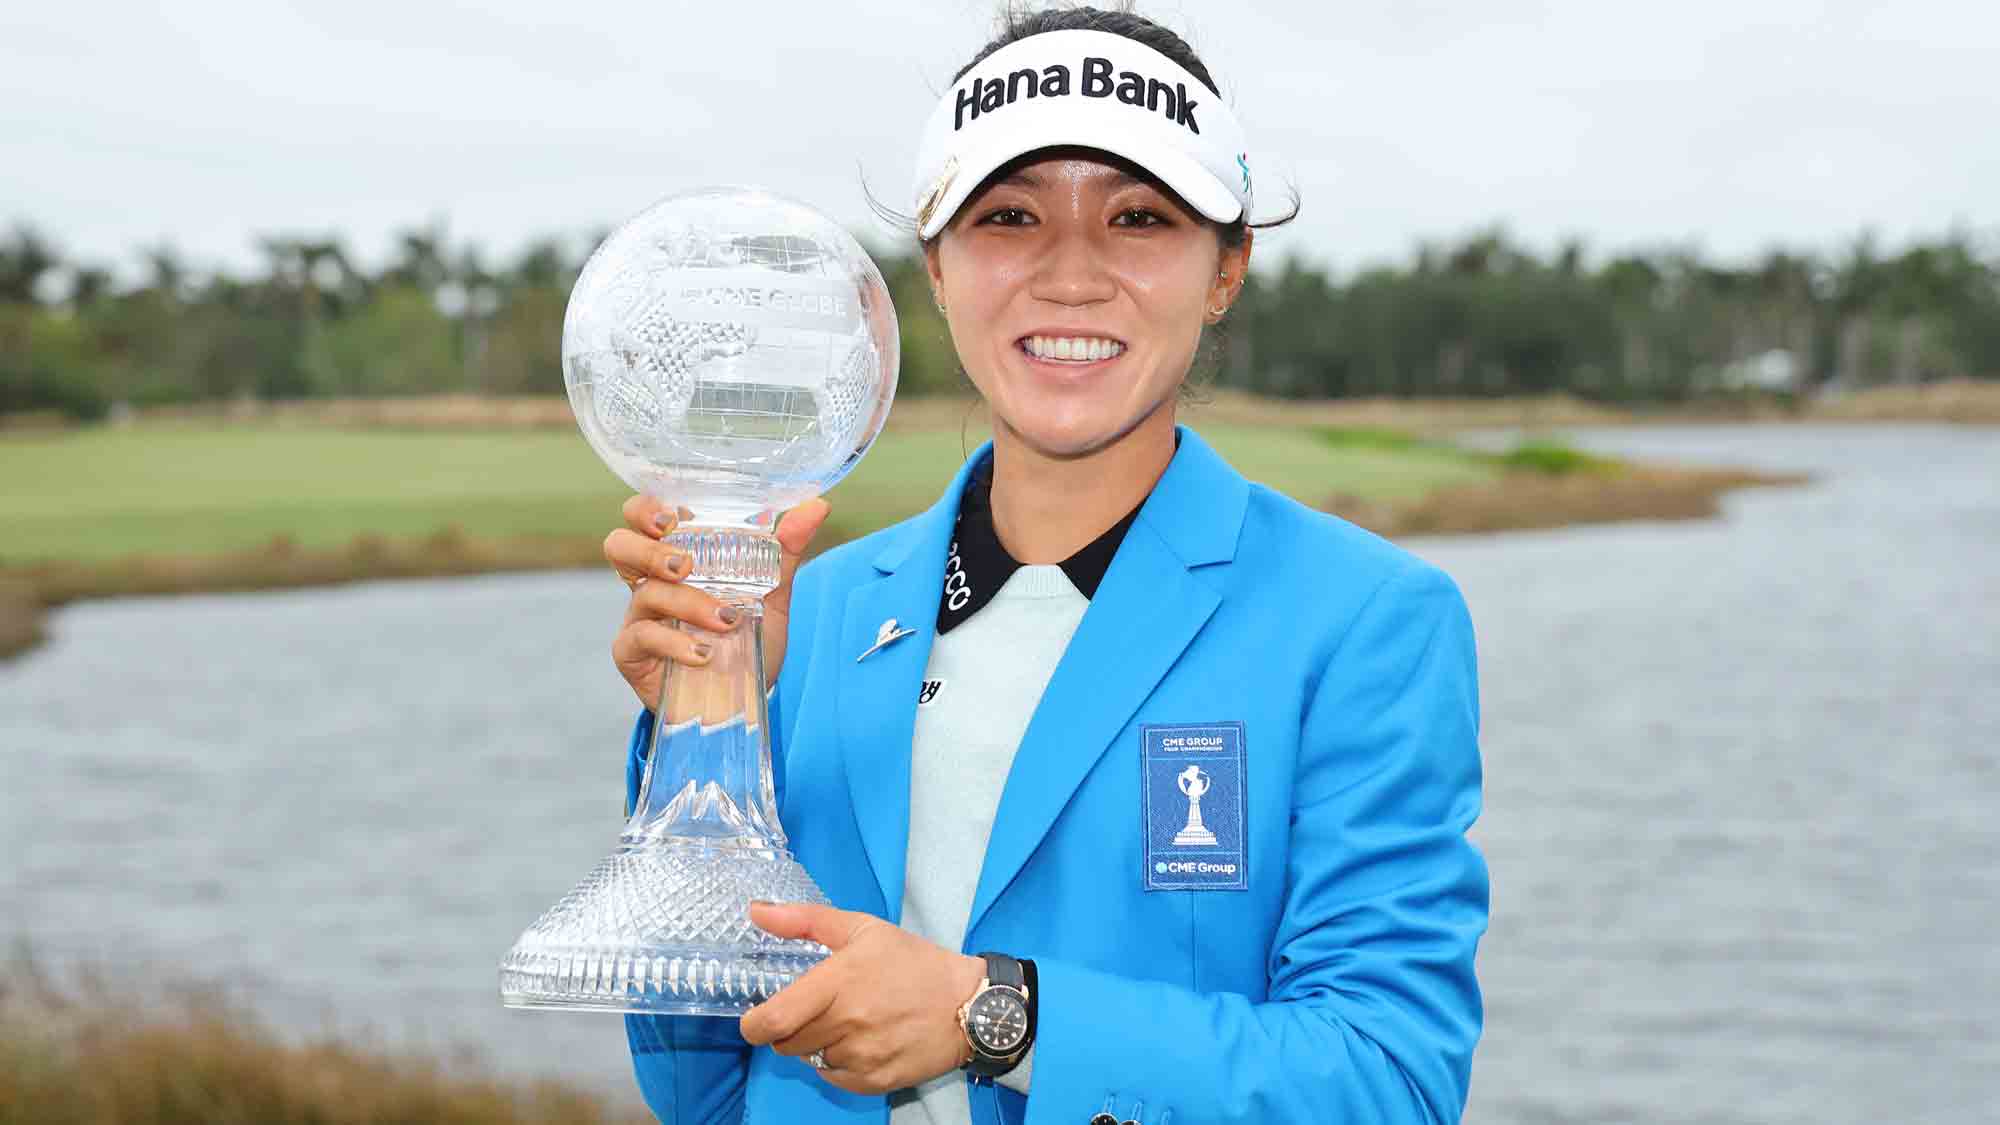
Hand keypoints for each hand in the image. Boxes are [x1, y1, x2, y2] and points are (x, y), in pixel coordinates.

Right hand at [605, 497, 831, 709]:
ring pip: (644, 593)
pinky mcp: (631, 653)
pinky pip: (643, 637)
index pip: (642, 517)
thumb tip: (816, 506)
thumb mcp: (771, 595)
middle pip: (620, 545)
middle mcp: (650, 581)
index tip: (672, 516)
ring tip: (725, 619)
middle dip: (650, 549)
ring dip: (688, 602)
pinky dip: (677, 643)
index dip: (645, 509)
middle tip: (687, 564)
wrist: (741, 701)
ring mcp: (637, 617)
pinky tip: (704, 654)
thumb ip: (786, 551)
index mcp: (675, 557)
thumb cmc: (746, 641)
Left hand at [738, 902, 987, 1095]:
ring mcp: (862, 1057)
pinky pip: (834, 1077)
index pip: (773, 1020)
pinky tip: (861, 1041)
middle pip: (786, 1044)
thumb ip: (804, 921)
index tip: (757, 1016)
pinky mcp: (875, 1082)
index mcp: (838, 983)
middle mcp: (847, 1024)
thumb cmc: (912, 961)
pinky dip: (838, 1063)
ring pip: (811, 1060)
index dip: (753, 1024)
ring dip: (817, 1045)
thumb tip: (755, 912)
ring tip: (846, 1022)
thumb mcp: (862, 929)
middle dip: (789, 1029)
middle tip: (814, 1011)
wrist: (967, 1003)